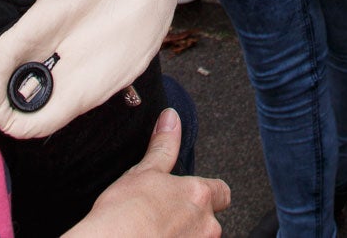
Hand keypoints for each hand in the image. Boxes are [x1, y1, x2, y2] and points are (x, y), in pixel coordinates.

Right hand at [71, 109, 227, 237]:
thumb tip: (171, 119)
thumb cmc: (124, 214)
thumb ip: (164, 146)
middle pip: (210, 220)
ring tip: (156, 231)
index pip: (222, 192)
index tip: (191, 195)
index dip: (209, 193)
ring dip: (184, 235)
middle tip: (164, 216)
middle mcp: (206, 225)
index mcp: (200, 195)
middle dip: (192, 219)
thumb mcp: (144, 171)